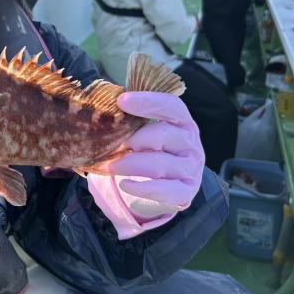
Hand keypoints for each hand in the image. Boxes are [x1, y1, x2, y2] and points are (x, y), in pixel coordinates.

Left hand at [87, 91, 204, 238]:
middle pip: (162, 134)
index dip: (148, 101)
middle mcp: (191, 143)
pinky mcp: (186, 192)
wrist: (169, 182)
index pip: (171, 106)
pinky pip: (164, 190)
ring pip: (159, 164)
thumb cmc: (153, 148)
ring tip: (108, 165)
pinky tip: (125, 184)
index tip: (121, 100)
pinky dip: (143, 188)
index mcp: (183, 121)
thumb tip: (102, 112)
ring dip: (129, 164)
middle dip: (132, 138)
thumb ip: (133, 120)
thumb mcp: (147, 130)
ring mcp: (191, 168)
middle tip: (110, 144)